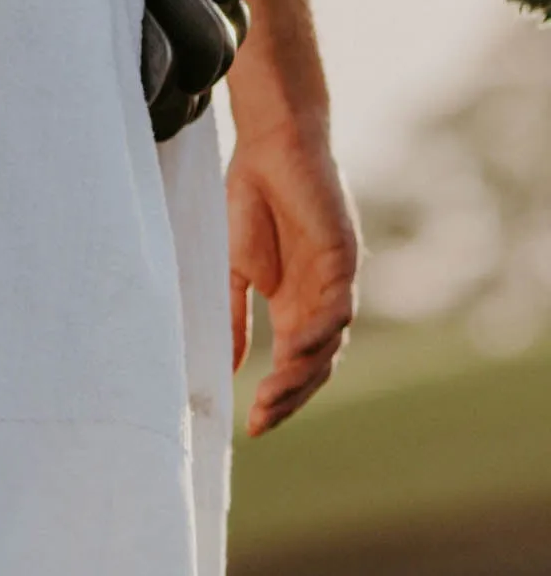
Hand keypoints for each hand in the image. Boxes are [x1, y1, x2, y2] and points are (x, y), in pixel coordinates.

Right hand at [227, 118, 358, 435]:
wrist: (270, 148)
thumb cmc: (248, 204)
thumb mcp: (234, 274)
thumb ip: (236, 320)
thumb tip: (232, 370)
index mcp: (293, 306)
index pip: (294, 368)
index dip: (277, 399)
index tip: (251, 427)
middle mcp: (318, 300)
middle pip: (316, 367)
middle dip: (289, 398)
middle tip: (260, 420)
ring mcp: (334, 281)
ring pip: (331, 346)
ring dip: (303, 375)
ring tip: (271, 395)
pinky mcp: (343, 256)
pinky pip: (340, 306)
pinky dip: (319, 334)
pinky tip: (291, 352)